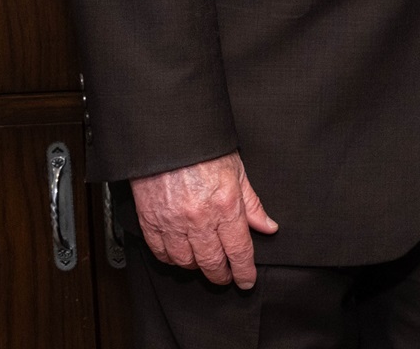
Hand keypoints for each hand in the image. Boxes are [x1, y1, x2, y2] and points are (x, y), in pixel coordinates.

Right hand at [129, 152, 278, 287]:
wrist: (167, 139)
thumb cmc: (202, 151)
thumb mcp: (238, 172)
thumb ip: (252, 204)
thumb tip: (267, 226)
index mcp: (225, 205)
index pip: (239, 250)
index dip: (245, 270)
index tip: (247, 280)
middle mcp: (199, 218)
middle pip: (212, 262)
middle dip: (222, 275)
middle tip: (227, 277)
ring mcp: (173, 223)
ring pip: (186, 262)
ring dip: (197, 268)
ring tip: (205, 263)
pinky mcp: (151, 222)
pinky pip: (161, 253)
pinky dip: (172, 259)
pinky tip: (180, 256)